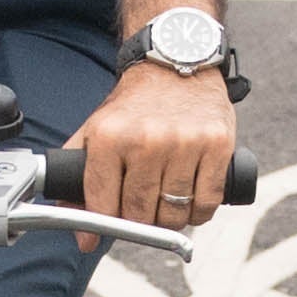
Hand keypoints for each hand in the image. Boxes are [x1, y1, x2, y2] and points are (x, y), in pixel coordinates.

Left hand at [65, 62, 235, 239]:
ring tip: (166, 204)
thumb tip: (79, 233)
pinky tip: (190, 201)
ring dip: (169, 220)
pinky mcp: (217, 145)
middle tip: (141, 211)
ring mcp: (185, 143)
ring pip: (174, 214)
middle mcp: (147, 140)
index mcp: (110, 137)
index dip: (103, 225)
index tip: (104, 231)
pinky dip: (198, 213)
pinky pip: (207, 203)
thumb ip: (78, 177)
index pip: (103, 204)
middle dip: (139, 222)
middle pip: (140, 214)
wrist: (176, 63)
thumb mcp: (97, 130)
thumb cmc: (134, 105)